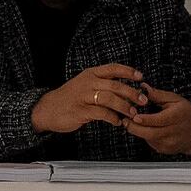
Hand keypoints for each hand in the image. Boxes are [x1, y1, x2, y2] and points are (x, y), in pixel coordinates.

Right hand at [31, 64, 146, 134]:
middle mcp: (88, 83)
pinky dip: (113, 118)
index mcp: (90, 74)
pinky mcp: (81, 111)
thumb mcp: (84, 85)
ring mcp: (83, 97)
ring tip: (132, 114)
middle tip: (142, 101)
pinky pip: (102, 114)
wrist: (47, 109)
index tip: (140, 77)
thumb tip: (126, 91)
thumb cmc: (70, 98)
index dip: (128, 71)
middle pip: (115, 85)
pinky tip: (117, 122)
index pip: (113, 68)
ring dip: (124, 107)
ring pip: (110, 99)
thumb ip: (102, 85)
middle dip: (132, 93)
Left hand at [124, 85, 190, 155]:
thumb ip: (157, 95)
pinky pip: (150, 143)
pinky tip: (144, 128)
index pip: (158, 120)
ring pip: (148, 138)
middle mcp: (174, 132)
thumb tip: (143, 87)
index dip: (144, 119)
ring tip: (131, 122)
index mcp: (177, 116)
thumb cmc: (186, 113)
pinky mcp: (165, 150)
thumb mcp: (175, 99)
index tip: (133, 115)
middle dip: (134, 128)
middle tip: (125, 120)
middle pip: (150, 133)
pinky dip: (145, 136)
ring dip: (138, 131)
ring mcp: (169, 143)